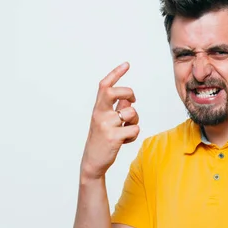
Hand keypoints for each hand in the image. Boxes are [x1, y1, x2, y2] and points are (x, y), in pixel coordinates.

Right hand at [80, 62, 139, 180]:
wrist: (93, 162)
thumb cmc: (102, 140)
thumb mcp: (106, 122)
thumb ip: (116, 109)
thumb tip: (128, 99)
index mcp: (98, 108)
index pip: (104, 86)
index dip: (116, 73)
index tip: (127, 64)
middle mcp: (100, 114)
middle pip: (115, 92)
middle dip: (129, 93)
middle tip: (132, 101)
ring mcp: (106, 125)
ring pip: (131, 112)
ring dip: (135, 120)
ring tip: (126, 130)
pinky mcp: (113, 137)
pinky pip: (134, 128)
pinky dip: (134, 135)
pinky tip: (125, 140)